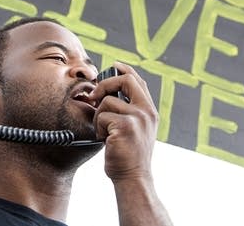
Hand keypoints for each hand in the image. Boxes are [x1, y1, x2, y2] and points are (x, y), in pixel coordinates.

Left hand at [88, 62, 158, 181]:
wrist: (133, 177)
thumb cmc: (129, 155)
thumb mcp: (136, 129)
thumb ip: (129, 111)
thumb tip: (106, 93)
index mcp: (150, 110)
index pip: (138, 81)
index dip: (125, 70)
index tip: (114, 65)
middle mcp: (146, 111)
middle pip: (124, 80)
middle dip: (105, 84)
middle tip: (94, 96)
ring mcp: (137, 118)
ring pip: (106, 102)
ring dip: (99, 117)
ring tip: (105, 133)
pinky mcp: (125, 127)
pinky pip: (101, 117)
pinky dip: (98, 129)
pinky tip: (106, 141)